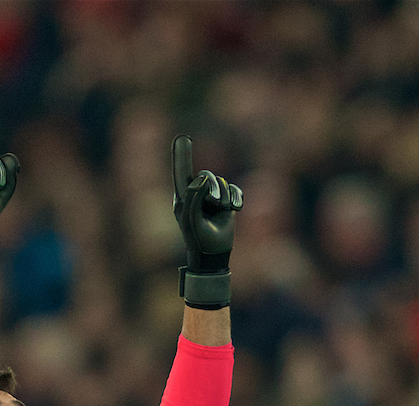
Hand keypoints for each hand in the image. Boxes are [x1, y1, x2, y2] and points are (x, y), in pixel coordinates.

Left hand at [172, 135, 241, 307]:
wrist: (213, 255)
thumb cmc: (198, 238)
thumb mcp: (191, 218)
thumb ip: (193, 195)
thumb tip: (203, 178)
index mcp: (183, 196)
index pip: (182, 171)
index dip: (182, 154)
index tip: (182, 137)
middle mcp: (196, 193)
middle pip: (207, 175)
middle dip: (214, 188)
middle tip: (214, 203)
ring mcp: (212, 198)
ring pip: (223, 183)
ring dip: (224, 198)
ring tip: (221, 212)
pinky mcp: (226, 202)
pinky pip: (235, 190)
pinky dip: (236, 199)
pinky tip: (235, 210)